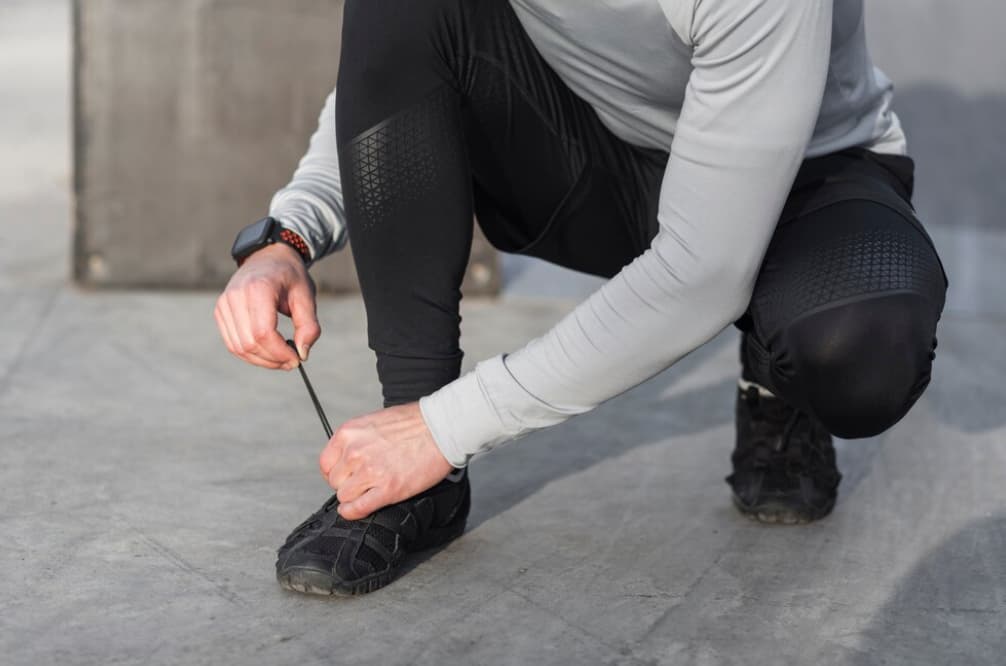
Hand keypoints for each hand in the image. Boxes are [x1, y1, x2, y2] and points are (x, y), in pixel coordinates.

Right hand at [214, 243, 319, 369]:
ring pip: (238, 348)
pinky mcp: (220, 311)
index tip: (297, 359)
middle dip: (272, 359)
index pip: (263, 332)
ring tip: (281, 358)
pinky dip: (250, 354)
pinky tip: (268, 353)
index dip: (280, 352)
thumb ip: (308, 326)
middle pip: (249, 343)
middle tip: (292, 361)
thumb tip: (302, 354)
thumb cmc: (289, 276)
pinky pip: (232, 343)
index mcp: (258, 288)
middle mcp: (235, 296)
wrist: (268, 256)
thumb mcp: (306, 296)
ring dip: (261, 360)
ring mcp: (224, 304)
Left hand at [319, 403, 454, 520]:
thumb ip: (357, 440)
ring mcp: (370, 472)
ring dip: (354, 497)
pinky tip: (357, 510)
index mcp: (349, 433)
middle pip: (335, 482)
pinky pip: (359, 509)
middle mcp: (354, 452)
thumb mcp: (373, 422)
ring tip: (369, 491)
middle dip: (347, 483)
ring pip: (345, 496)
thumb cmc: (414, 422)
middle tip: (363, 481)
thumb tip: (348, 460)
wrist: (441, 427)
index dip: (336, 472)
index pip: (325, 464)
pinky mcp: (388, 489)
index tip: (345, 475)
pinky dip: (354, 512)